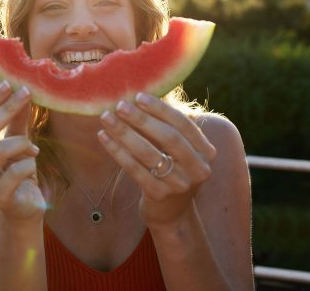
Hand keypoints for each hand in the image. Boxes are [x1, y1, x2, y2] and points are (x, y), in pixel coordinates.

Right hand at [0, 81, 45, 222]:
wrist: (26, 206)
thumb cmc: (18, 171)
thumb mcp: (17, 141)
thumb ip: (15, 119)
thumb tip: (20, 89)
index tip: (10, 84)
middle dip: (6, 109)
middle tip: (26, 93)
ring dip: (21, 142)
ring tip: (32, 147)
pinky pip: (14, 172)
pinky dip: (28, 163)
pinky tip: (33, 162)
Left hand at [97, 92, 216, 228]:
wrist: (171, 213)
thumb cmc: (171, 170)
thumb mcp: (179, 151)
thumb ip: (168, 127)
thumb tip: (140, 97)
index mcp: (206, 152)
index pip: (183, 124)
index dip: (161, 109)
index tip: (139, 96)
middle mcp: (198, 169)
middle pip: (168, 138)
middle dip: (142, 119)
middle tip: (120, 105)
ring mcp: (180, 184)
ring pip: (148, 154)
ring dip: (125, 133)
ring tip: (107, 118)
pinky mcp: (160, 196)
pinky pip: (135, 169)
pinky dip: (117, 151)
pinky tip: (103, 137)